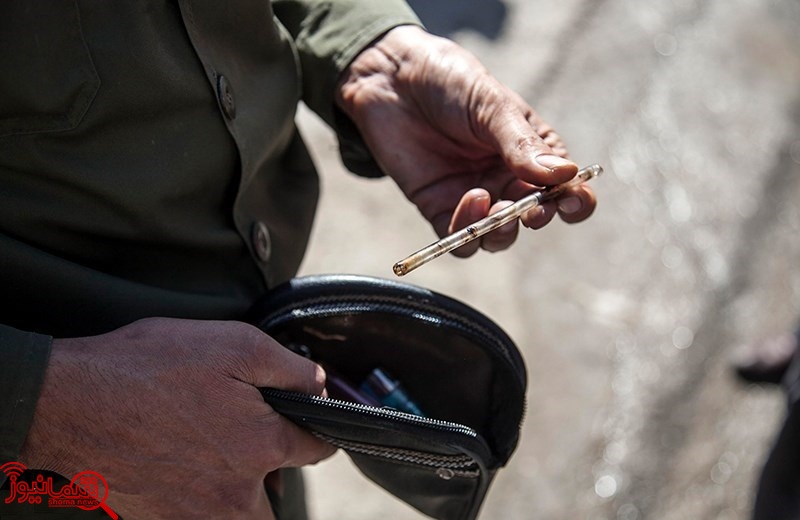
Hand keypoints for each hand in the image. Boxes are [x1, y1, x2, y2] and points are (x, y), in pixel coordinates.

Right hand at [19, 318, 333, 519]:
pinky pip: (199, 517)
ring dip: (240, 492)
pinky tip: (182, 462)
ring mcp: (195, 516)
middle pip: (277, 496)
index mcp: (261, 447)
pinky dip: (200, 497)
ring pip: (241, 515)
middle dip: (274, 471)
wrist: (69, 403)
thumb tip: (320, 384)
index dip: (317, 429)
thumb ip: (291, 368)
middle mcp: (234, 496)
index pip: (316, 451)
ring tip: (214, 451)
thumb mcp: (234, 345)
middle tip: (251, 439)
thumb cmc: (149, 369)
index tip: (309, 421)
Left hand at [337, 26, 595, 256]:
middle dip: (538, 217)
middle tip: (531, 209)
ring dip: (503, 231)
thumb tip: (565, 176)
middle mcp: (507, 180)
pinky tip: (468, 201)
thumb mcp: (492, 106)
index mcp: (532, 153)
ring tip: (493, 205)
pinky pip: (459, 238)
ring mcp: (474, 197)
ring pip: (499, 237)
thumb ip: (523, 145)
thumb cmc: (451, 83)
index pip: (565, 188)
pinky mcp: (439, 209)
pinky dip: (468, 232)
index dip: (576, 201)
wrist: (393, 80)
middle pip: (535, 218)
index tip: (573, 201)